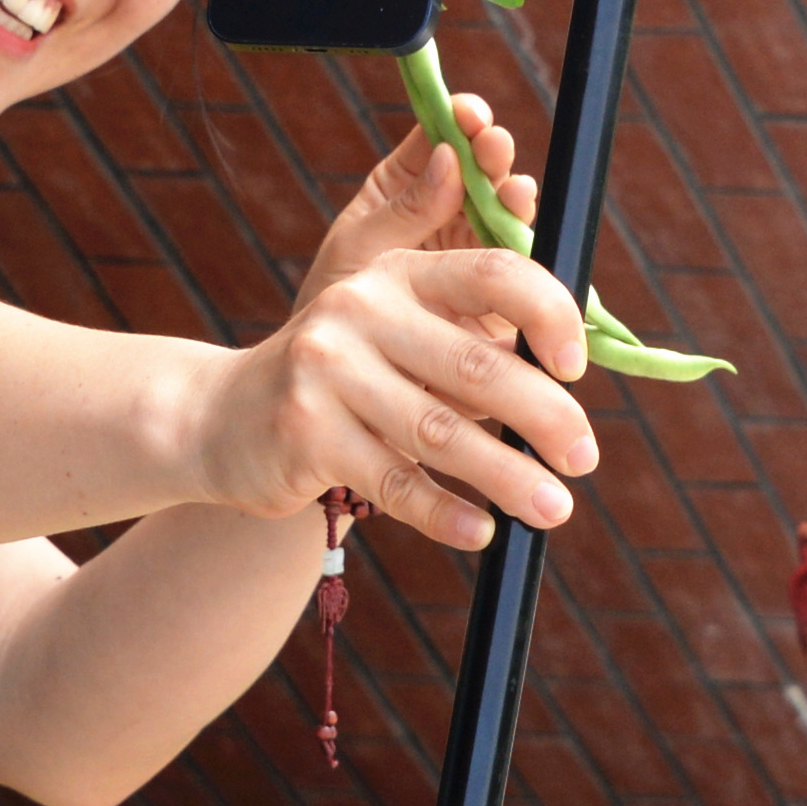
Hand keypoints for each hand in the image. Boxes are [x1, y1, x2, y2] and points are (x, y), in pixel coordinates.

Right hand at [201, 246, 596, 550]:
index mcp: (398, 273)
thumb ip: (467, 340)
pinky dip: (445, 513)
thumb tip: (567, 385)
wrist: (220, 417)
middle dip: (545, 416)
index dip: (548, 314)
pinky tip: (482, 532)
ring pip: (440, 433)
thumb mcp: (394, 336)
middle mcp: (359, 310)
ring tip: (554, 508)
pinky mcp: (304, 433)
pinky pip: (394, 482)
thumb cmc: (341, 380)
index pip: (491, 273)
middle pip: (474, 364)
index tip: (579, 368)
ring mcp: (325, 370)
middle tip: (585, 458)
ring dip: (508, 476)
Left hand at [297, 85, 526, 309]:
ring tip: (513, 194)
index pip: (438, 141)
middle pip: (482, 170)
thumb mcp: (358, 251)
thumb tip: (449, 158)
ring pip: (506, 211)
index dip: (459, 121)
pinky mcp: (497, 291)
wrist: (344, 387)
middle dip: (492, 153)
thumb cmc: (335, 307)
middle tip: (493, 148)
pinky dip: (528, 246)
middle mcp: (447, 212)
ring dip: (514, 197)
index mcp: (405, 189)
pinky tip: (527, 235)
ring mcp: (474, 250)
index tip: (469, 113)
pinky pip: (520, 263)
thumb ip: (403, 209)